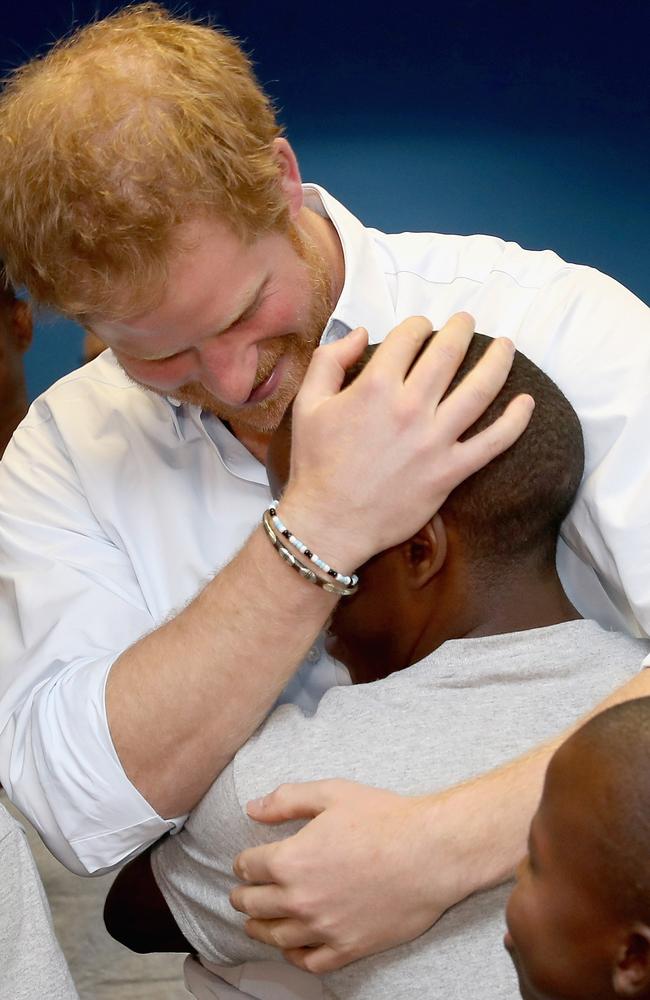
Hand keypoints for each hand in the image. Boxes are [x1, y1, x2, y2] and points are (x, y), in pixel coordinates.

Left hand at [230, 779, 462, 972]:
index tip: (245, 864)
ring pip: (276, 937)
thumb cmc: (384, 818)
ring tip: (255, 924)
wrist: (430, 852)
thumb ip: (286, 800)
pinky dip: (294, 956)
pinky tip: (292, 947)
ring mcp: (324, 928)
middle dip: (243, 898)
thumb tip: (252, 808)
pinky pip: (310, 962)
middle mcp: (301, 899)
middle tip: (240, 896)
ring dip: (259, 930)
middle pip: (255, 905)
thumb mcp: (331, 793)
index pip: (248, 867)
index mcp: (291, 860)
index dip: (243, 863)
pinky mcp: (349, 947)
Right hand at [280, 313, 532, 572]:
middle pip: (448, 354)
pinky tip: (527, 403)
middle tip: (468, 322)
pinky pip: (492, 443)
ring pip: (479, 390)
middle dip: (461, 330)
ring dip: (497, 361)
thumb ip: (329, 361)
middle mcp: (410, 408)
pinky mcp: (449, 471)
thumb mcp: (307, 405)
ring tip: (506, 346)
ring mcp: (434, 441)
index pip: (408, 338)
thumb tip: (360, 334)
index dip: (417, 325)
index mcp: (374, 387)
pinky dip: (515, 422)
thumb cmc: (316, 465)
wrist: (329, 523)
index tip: (422, 328)